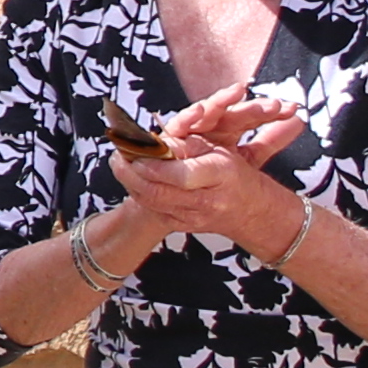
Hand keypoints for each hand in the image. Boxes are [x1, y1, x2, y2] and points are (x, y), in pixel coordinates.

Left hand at [109, 95, 309, 252]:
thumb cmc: (233, 174)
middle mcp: (208, 200)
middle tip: (117, 157)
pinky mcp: (184, 226)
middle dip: (132, 175)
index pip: (183, 175)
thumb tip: (156, 142)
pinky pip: (155, 211)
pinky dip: (140, 194)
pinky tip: (133, 180)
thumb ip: (186, 146)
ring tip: (120, 164)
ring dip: (131, 183)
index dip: (156, 167)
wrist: (249, 210)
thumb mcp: (218, 150)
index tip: (136, 155)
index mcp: (220, 174)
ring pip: (153, 203)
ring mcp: (195, 217)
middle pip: (160, 193)